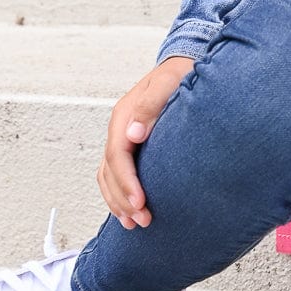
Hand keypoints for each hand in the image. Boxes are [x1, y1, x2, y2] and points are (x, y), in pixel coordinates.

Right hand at [98, 56, 193, 229]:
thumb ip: (151, 105)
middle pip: (110, 171)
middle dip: (123, 198)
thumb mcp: (168, 82)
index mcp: (125, 115)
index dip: (126, 181)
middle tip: (143, 220)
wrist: (183, 66)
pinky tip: (129, 211)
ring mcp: (123, 138)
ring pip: (107, 176)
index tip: (141, 202)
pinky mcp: (131, 146)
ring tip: (135, 224)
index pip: (117, 155)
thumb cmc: (180, 74)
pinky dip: (118, 195)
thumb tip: (134, 133)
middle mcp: (120, 128)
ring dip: (118, 202)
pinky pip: (114, 174)